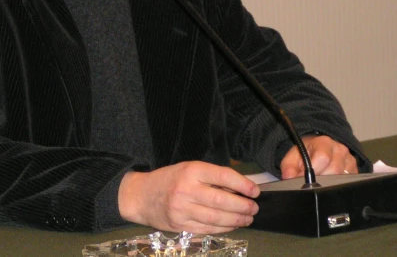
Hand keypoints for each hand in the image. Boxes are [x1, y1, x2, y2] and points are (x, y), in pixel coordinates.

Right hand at [118, 161, 259, 233]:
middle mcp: (187, 190)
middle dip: (242, 206)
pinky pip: (207, 229)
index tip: (255, 191)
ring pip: (215, 218)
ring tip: (247, 218)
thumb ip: (211, 177)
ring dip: (236, 220)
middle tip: (254, 208)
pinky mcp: (180, 225)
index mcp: (191, 171)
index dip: (242, 185)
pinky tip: (232, 225)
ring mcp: (182, 209)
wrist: (141, 195)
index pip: (223, 176)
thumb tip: (240, 187)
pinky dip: (223, 228)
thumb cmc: (169, 179)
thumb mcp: (189, 169)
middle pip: (221, 200)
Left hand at [279, 135, 357, 179]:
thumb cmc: (305, 151)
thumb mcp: (293, 156)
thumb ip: (289, 167)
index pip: (323, 157)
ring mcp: (348, 158)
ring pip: (342, 177)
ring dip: (330, 182)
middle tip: (313, 179)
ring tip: (321, 178)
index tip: (306, 176)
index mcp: (324, 142)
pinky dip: (338, 183)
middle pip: (334, 170)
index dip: (314, 170)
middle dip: (321, 179)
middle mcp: (339, 148)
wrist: (316, 147)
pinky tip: (331, 180)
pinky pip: (349, 181)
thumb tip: (289, 177)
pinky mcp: (354, 168)